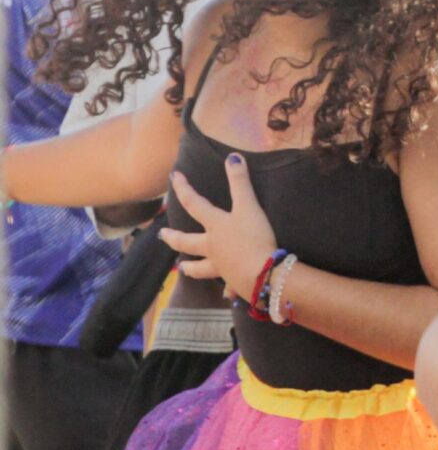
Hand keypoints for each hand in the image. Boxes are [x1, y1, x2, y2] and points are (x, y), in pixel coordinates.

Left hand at [165, 155, 278, 301]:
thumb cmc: (254, 238)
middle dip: (173, 237)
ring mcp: (221, 266)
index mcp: (215, 226)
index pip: (195, 204)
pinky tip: (226, 293)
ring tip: (183, 268)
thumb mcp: (249, 206)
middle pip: (187, 242)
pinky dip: (227, 288)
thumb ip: (241, 182)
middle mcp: (212, 247)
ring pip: (200, 267)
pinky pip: (228, 286)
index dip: (184, 188)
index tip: (173, 176)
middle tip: (163, 235)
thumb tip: (232, 156)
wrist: (262, 273)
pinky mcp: (235, 280)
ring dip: (191, 267)